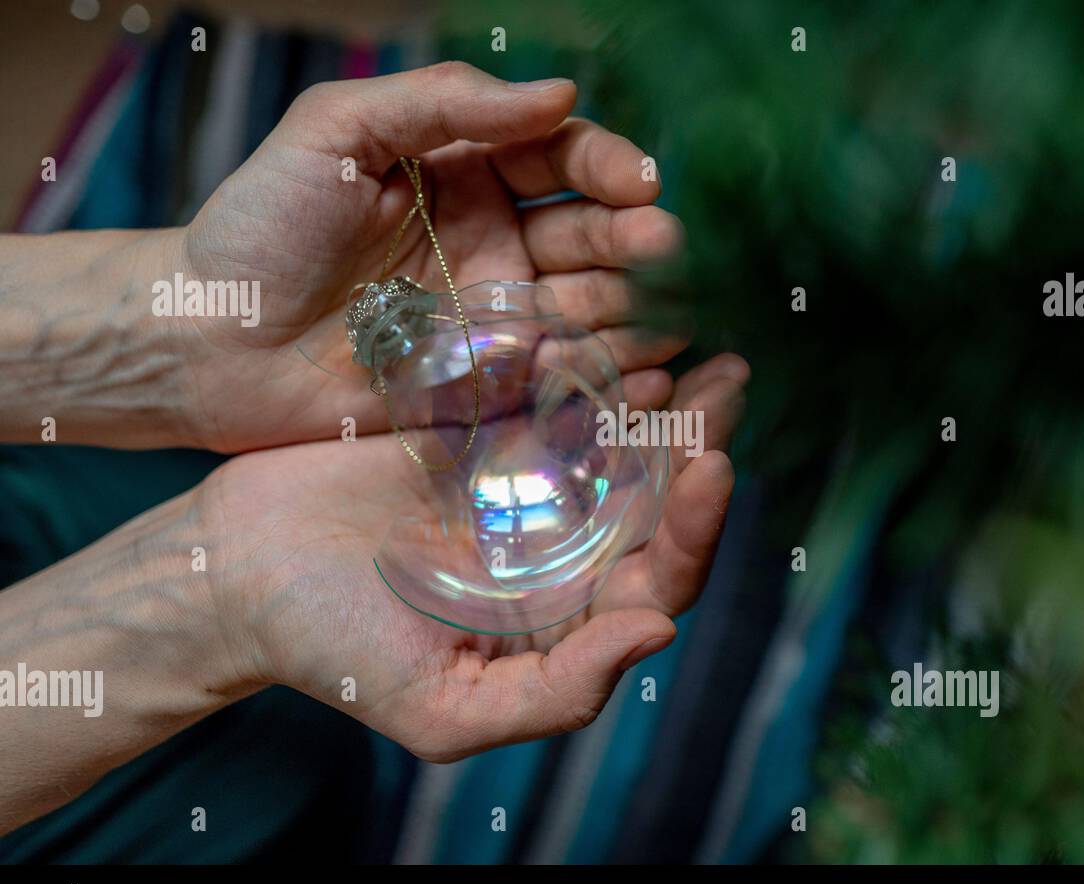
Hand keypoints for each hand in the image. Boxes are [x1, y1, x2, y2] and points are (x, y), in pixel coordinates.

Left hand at [176, 62, 684, 452]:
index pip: (562, 159)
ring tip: (668, 317)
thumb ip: (445, 103)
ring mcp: (496, 317)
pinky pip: (564, 376)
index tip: (639, 183)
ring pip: (594, 307)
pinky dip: (612, 377)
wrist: (210, 342)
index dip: (607, 167)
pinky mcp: (489, 384)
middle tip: (658, 248)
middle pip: (592, 235)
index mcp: (466, 172)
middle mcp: (494, 242)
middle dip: (635, 239)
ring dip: (638, 310)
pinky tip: (652, 379)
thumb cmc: (259, 225)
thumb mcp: (338, 130)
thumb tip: (561, 93)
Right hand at [197, 353, 747, 759]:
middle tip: (729, 380)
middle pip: (657, 499)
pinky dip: (587, 364)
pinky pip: (551, 393)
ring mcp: (527, 484)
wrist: (238, 572)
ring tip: (700, 339)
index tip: (714, 466)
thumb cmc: (335, 651)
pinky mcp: (486, 430)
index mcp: (570, 618)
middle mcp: (564, 550)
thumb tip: (657, 637)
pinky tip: (617, 325)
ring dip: (661, 395)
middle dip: (699, 440)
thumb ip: (556, 691)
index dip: (698, 530)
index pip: (663, 579)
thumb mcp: (443, 707)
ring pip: (615, 439)